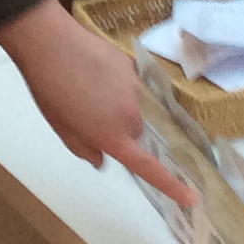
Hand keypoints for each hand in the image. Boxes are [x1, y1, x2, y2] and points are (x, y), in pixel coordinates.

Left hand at [0, 0, 196, 204]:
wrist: (51, 44)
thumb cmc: (50, 91)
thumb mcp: (62, 128)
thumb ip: (84, 149)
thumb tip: (101, 159)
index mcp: (113, 136)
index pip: (148, 167)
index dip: (171, 185)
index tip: (192, 198)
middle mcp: (131, 116)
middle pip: (137, 132)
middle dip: (121, 130)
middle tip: (90, 115)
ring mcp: (136, 89)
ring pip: (135, 107)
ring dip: (119, 105)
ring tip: (88, 88)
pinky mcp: (134, 66)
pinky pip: (131, 83)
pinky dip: (117, 83)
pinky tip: (95, 72)